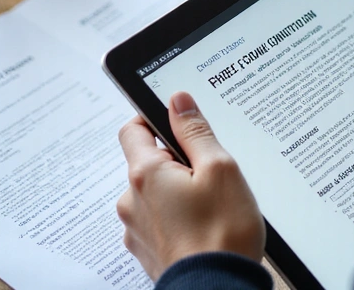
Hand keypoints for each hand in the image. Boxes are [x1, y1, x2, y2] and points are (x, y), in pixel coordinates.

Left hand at [116, 92, 264, 280]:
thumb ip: (196, 131)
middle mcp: (132, 201)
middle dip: (177, 162)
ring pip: (155, 194)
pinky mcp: (148, 251)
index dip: (154, 119)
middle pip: (148, 163)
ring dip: (178, 192)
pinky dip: (178, 218)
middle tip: (210, 173)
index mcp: (146, 174)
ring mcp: (137, 229)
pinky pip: (159, 221)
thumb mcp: (219, 169)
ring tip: (212, 206)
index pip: (133, 129)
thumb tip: (178, 101)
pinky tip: (205, 226)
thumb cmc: (222, 234)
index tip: (178, 122)